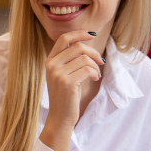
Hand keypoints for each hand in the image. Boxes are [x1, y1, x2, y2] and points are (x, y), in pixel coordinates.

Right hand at [38, 30, 103, 150]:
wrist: (60, 117)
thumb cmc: (66, 95)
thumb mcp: (64, 74)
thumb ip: (70, 59)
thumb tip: (86, 41)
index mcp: (50, 60)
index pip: (64, 38)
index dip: (79, 33)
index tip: (92, 35)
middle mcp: (51, 65)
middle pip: (78, 47)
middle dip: (94, 53)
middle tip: (100, 61)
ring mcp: (57, 73)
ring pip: (84, 58)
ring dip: (95, 65)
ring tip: (96, 74)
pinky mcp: (66, 82)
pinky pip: (87, 69)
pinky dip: (95, 73)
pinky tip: (94, 79)